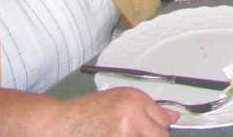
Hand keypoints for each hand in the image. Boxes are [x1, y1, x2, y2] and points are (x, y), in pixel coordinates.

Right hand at [54, 88, 177, 135]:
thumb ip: (150, 109)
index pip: (164, 121)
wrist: (58, 123)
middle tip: (137, 134)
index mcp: (135, 100)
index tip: (153, 132)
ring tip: (117, 133)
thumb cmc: (85, 111)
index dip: (160, 130)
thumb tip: (174, 116)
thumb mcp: (120, 101)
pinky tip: (108, 135)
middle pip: (160, 136)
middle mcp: (132, 115)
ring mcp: (123, 133)